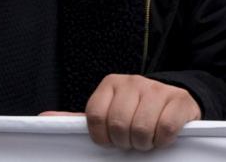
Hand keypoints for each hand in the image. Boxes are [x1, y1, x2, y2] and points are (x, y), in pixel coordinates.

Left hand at [77, 74, 200, 149]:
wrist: (174, 101)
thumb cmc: (137, 110)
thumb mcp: (108, 112)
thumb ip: (80, 118)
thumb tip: (46, 118)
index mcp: (112, 83)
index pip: (95, 116)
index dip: (102, 136)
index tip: (110, 140)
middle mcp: (134, 82)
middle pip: (119, 124)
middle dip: (124, 141)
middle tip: (131, 140)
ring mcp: (158, 88)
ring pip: (141, 128)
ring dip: (144, 142)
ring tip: (146, 138)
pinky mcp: (179, 99)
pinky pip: (165, 128)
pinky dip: (162, 140)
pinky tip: (161, 135)